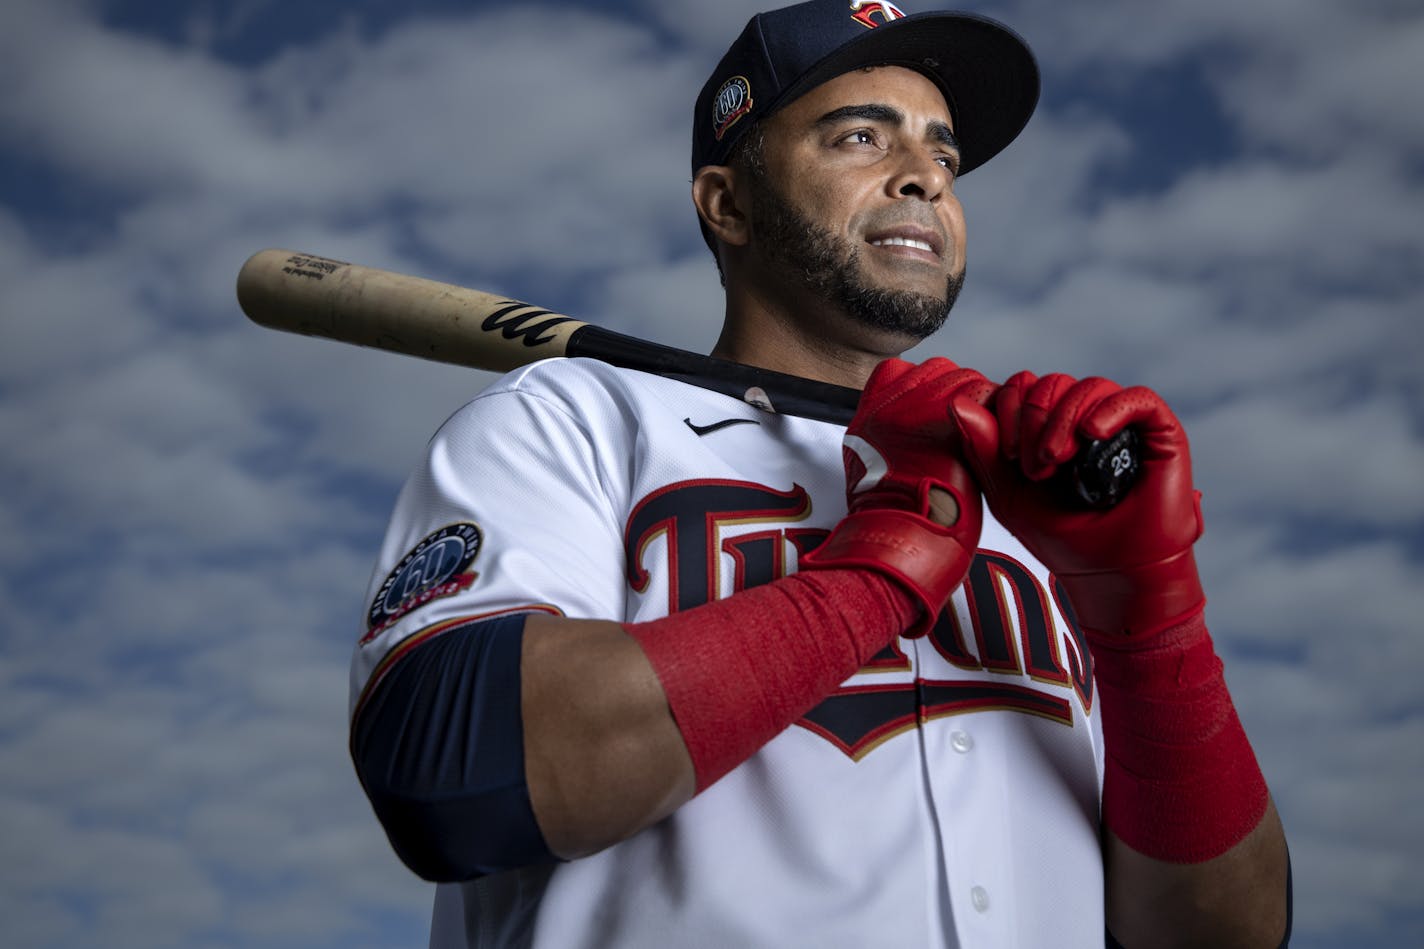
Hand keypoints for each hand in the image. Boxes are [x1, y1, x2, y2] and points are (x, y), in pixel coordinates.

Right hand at [802, 357, 990, 635]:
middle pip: (934, 370)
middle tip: (974, 427)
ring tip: (988, 435)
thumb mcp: (873, 477)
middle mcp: (886, 406)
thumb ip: (891, 443)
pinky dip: (996, 413)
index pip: (896, 372)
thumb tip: (913, 435)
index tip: (939, 407)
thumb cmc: (894, 523)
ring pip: (962, 378)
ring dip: (982, 401)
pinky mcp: (944, 416)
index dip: (924, 384)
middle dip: (960, 391)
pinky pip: (982, 395)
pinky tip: (997, 439)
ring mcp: (913, 408)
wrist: (899, 538)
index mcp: (867, 419)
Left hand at [948, 371, 1204, 636]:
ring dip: (1063, 420)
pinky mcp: (1159, 433)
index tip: (1008, 454)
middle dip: (1034, 418)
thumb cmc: (1062, 538)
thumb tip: (957, 403)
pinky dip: (1110, 410)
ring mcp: (1123, 424)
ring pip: (1088, 386)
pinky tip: (1092, 435)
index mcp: (1050, 429)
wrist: (1110, 574)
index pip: (1025, 387)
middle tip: (1034, 466)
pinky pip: (1137, 398)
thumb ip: (983, 449)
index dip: (1010, 407)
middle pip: (1052, 382)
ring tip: (1057, 461)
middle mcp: (1086, 420)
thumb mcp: (1009, 494)